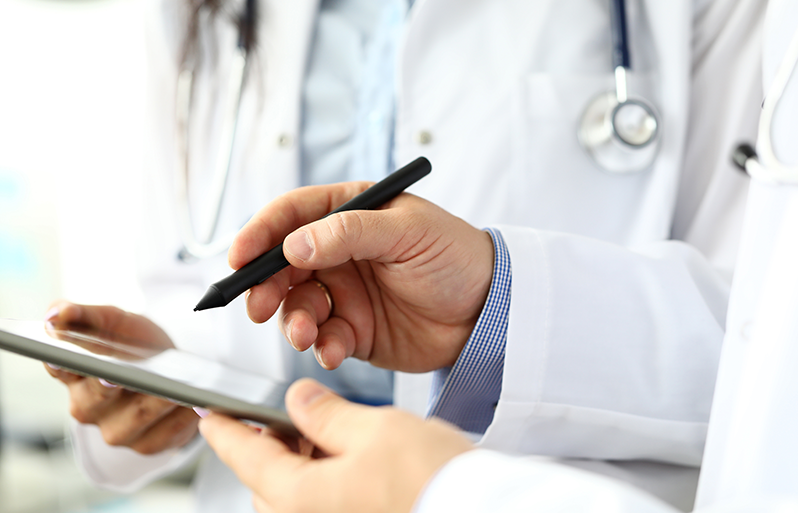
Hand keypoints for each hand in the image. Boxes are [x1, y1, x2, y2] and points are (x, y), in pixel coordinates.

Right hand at [43, 301, 199, 453]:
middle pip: (96, 397)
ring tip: (174, 387)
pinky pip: (166, 431)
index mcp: (74, 375)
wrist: (172, 372)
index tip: (60, 357)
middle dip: (107, 387)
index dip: (59, 364)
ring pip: (136, 415)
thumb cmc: (137, 346)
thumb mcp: (115, 322)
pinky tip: (195, 403)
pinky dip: (181, 416)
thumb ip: (86, 315)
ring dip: (156, 400)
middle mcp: (88, 407)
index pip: (59, 368)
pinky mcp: (147, 444)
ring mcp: (116, 430)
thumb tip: (58, 312)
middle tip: (116, 376)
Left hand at [198, 378, 472, 512]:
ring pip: (298, 495)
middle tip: (295, 415)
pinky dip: (328, 481)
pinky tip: (354, 460)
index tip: (210, 418)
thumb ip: (326, 414)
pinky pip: (325, 506)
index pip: (245, 457)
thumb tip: (300, 401)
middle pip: (269, 481)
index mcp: (298, 498)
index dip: (225, 431)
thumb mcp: (373, 429)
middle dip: (276, 444)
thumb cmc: (431, 484)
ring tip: (335, 432)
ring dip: (305, 462)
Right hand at [229, 182, 493, 371]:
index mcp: (350, 213)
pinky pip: (322, 339)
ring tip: (308, 335)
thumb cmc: (456, 256)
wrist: (490, 311)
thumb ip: (351, 232)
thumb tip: (295, 243)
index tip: (239, 258)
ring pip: (297, 306)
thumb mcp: (408, 232)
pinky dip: (321, 346)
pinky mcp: (353, 330)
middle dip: (265, 285)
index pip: (292, 215)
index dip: (260, 234)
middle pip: (282, 265)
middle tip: (259, 305)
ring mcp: (345, 292)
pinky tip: (336, 350)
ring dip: (294, 321)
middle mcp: (340, 252)